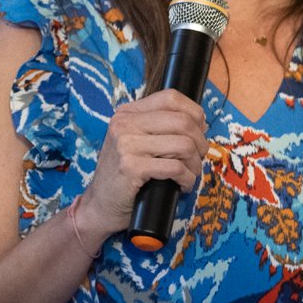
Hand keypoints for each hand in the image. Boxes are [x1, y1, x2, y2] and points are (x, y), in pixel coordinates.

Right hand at [79, 89, 209, 239]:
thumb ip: (162, 128)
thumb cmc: (126, 174)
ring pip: (184, 145)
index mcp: (127, 113)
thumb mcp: (138, 142)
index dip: (195, 113)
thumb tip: (201, 123)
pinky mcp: (132, 167)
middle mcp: (124, 124)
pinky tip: (182, 185)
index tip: (200, 130)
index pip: (171, 98)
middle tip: (197, 158)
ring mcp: (126, 145)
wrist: (101, 204)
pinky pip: (176, 168)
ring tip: (189, 174)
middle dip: (200, 143)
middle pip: (183, 121)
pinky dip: (187, 179)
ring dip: (195, 164)